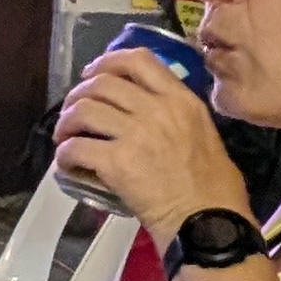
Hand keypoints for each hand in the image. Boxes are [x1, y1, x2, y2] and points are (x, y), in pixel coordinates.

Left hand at [51, 40, 252, 238]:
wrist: (208, 220)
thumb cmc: (215, 188)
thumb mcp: (204, 133)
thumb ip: (177, 116)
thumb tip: (151, 114)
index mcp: (181, 100)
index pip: (139, 60)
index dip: (108, 61)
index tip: (94, 73)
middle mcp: (157, 109)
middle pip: (103, 82)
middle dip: (80, 93)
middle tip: (73, 109)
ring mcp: (136, 134)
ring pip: (84, 110)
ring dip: (67, 121)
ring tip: (64, 135)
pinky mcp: (117, 162)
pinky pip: (77, 148)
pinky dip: (65, 154)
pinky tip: (66, 163)